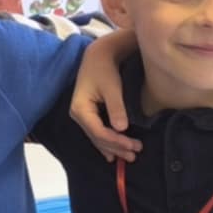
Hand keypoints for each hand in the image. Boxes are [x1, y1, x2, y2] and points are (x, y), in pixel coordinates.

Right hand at [70, 30, 141, 161]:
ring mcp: (82, 116)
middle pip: (97, 138)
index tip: (132, 146)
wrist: (98, 56)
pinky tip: (113, 155)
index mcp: (80, 109)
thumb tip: (121, 129)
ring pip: (97, 138)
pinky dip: (107, 143)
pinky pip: (97, 133)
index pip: (98, 131)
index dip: (115, 141)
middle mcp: (78, 115)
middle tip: (135, 153)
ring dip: (113, 148)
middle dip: (116, 147)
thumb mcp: (112, 88)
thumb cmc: (105, 69)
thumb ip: (116, 108)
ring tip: (129, 156)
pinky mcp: (88, 115)